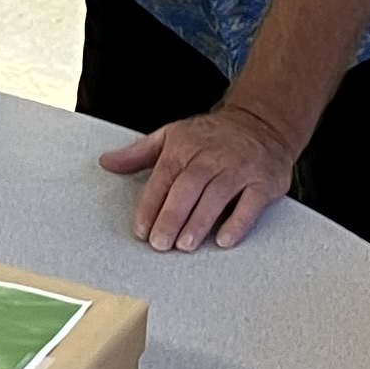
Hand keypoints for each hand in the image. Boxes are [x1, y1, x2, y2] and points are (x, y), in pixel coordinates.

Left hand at [96, 102, 297, 252]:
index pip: (163, 179)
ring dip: (199, 223)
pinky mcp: (263, 182)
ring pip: (216, 197)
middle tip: (160, 244)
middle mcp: (210, 157)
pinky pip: (250, 205)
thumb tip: (106, 163)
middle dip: (171, 217)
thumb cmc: (210, 136)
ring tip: (185, 245)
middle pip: (187, 189)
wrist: (261, 123)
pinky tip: (223, 241)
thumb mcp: (172, 136)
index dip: (150, 206)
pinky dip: (237, 223)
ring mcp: (238, 169)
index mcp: (184, 147)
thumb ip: (139, 153)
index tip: (141, 230)